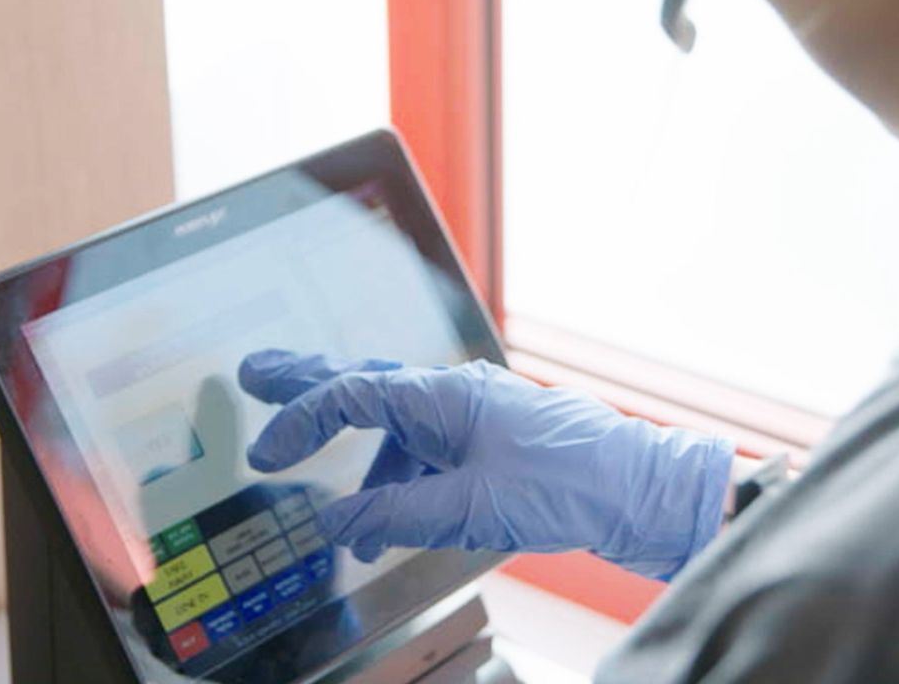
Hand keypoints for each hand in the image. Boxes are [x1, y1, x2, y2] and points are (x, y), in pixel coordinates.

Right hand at [237, 350, 733, 580]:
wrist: (642, 492)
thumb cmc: (570, 483)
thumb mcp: (470, 507)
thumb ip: (395, 512)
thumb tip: (336, 523)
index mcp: (445, 393)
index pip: (353, 394)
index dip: (301, 420)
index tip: (268, 453)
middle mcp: (455, 395)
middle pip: (367, 383)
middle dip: (308, 385)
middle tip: (256, 375)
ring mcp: (475, 418)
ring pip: (398, 431)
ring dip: (363, 470)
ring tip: (340, 522)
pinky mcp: (493, 446)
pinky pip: (428, 456)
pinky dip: (400, 485)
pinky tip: (390, 522)